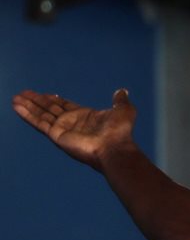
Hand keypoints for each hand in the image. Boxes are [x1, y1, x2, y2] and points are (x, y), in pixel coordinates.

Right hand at [12, 89, 137, 169]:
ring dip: (29, 106)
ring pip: (42, 114)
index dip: (55, 100)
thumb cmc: (119, 131)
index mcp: (85, 116)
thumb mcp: (123, 111)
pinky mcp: (56, 135)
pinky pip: (39, 122)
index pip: (66, 106)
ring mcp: (63, 129)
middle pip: (50, 109)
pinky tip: (17, 107)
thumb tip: (122, 91)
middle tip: (24, 93)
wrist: (114, 148)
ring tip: (16, 98)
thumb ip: (120, 101)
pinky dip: (27, 114)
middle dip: (38, 101)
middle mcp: (72, 122)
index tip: (46, 94)